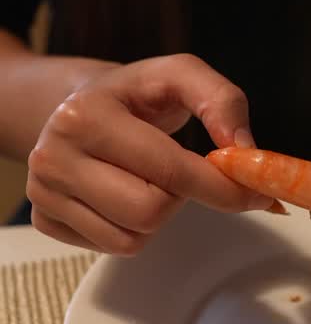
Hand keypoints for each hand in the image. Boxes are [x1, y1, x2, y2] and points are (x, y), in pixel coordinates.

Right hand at [27, 54, 271, 254]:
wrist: (75, 105)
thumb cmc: (134, 94)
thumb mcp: (179, 75)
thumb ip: (222, 101)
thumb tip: (246, 153)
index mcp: (85, 115)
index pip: (170, 170)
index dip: (221, 188)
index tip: (255, 195)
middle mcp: (53, 155)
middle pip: (150, 212)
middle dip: (179, 197)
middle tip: (177, 171)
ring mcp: (43, 192)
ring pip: (131, 239)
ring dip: (156, 215)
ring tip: (145, 177)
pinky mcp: (44, 220)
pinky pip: (110, 248)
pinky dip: (130, 229)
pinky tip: (121, 193)